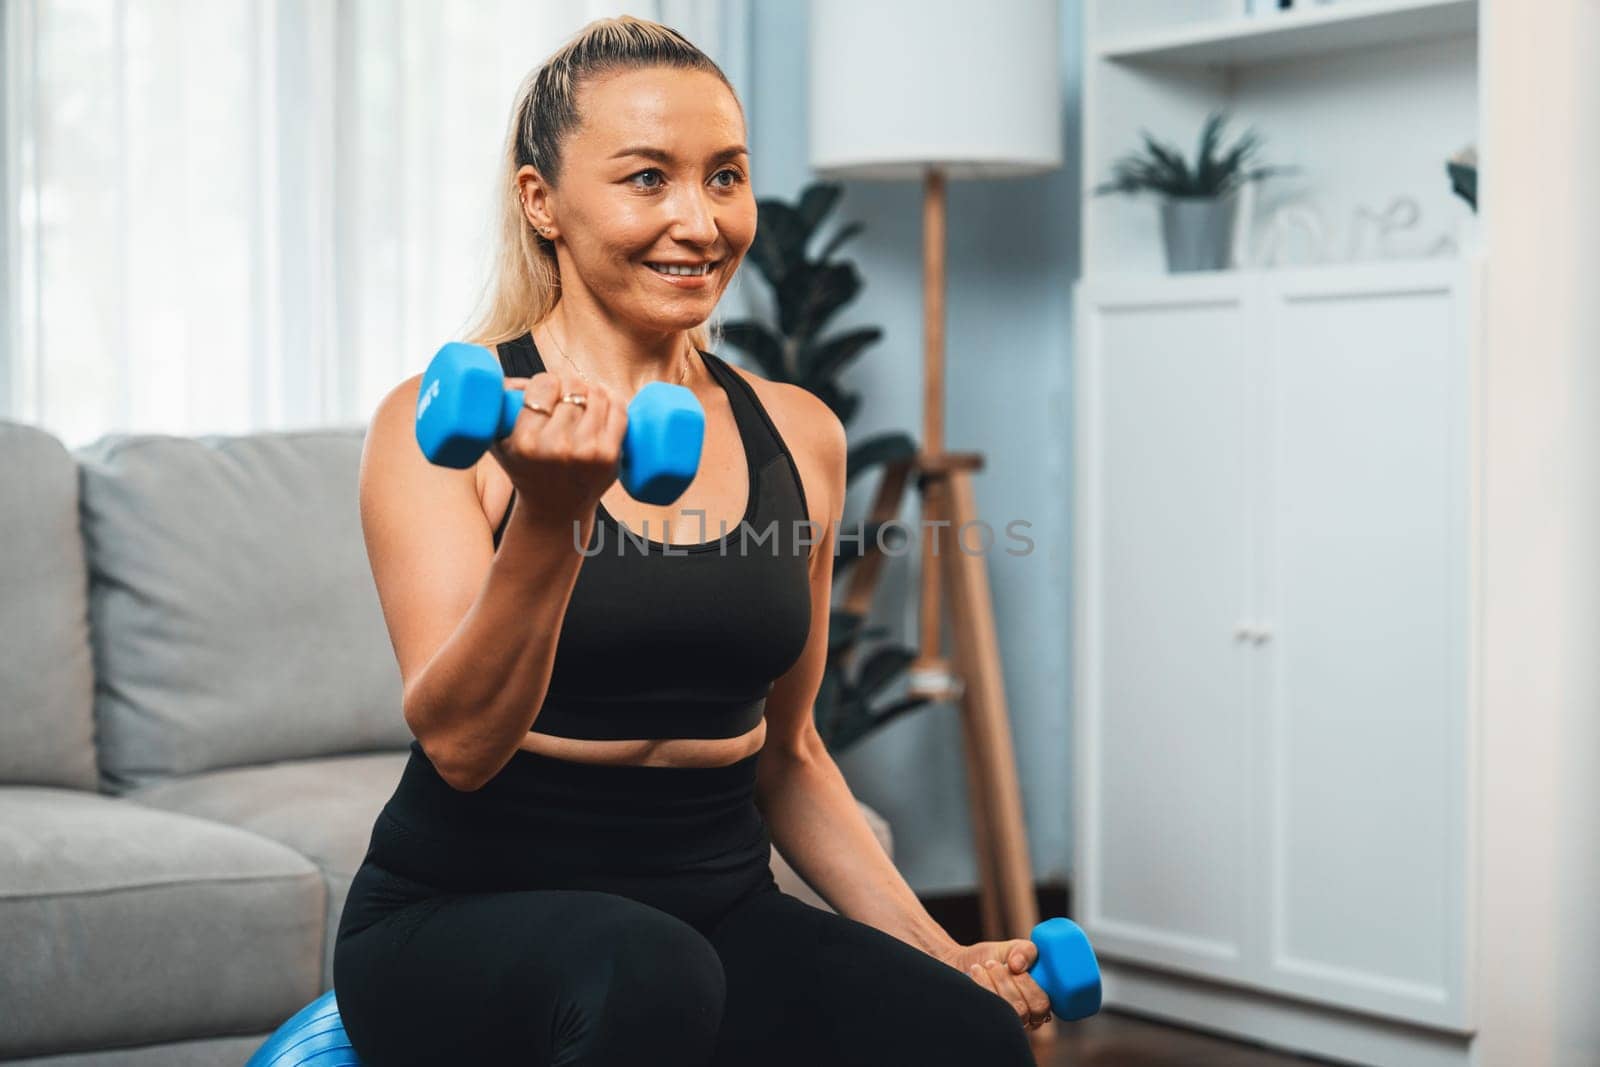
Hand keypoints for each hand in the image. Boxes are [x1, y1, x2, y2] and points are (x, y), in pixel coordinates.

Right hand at [487, 369, 626, 525]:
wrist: (555, 509)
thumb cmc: (525, 468)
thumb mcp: (500, 442)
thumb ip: (499, 407)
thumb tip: (513, 381)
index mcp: (526, 441)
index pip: (544, 385)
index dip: (546, 381)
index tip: (546, 390)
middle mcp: (557, 447)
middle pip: (572, 387)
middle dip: (568, 384)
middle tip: (565, 393)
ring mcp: (588, 452)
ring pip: (597, 394)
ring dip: (590, 389)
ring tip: (582, 397)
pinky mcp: (611, 456)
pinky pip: (619, 410)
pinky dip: (612, 398)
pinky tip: (603, 398)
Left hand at [935, 939, 1052, 1030]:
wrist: (961, 963)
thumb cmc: (991, 958)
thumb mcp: (1012, 948)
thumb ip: (1025, 950)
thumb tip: (1018, 964)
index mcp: (1035, 1003)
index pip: (1042, 1006)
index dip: (1029, 985)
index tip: (1015, 966)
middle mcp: (1022, 1019)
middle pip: (1023, 1011)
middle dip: (1009, 983)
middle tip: (994, 964)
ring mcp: (1002, 1024)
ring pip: (1006, 1012)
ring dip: (995, 983)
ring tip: (984, 966)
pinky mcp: (984, 1022)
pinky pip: (987, 1012)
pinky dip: (982, 986)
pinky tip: (975, 973)